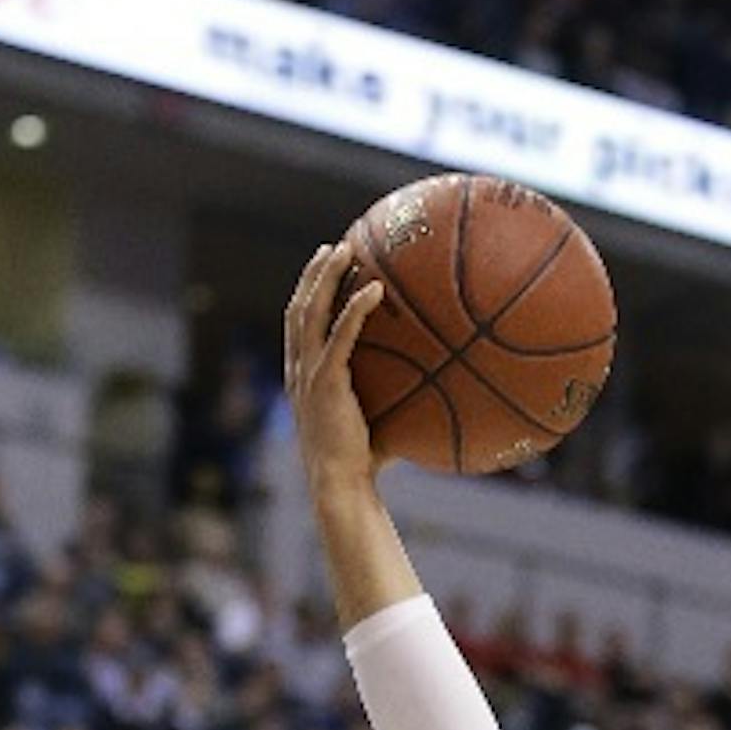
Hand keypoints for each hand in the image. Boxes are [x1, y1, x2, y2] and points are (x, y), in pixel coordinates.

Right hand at [284, 241, 387, 487]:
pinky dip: (356, 310)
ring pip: (310, 312)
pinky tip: (377, 289)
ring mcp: (308, 373)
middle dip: (313, 274)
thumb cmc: (361, 459)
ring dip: (326, 278)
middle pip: (298, 307)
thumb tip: (432, 389)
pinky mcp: (326, 382)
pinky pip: (341, 336)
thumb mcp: (371, 420)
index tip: (322, 269)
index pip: (298, 324)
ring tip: (343, 250)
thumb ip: (389, 398)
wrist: (340, 482)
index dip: (306, 293)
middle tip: (331, 247)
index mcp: (302, 375)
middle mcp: (298, 368)